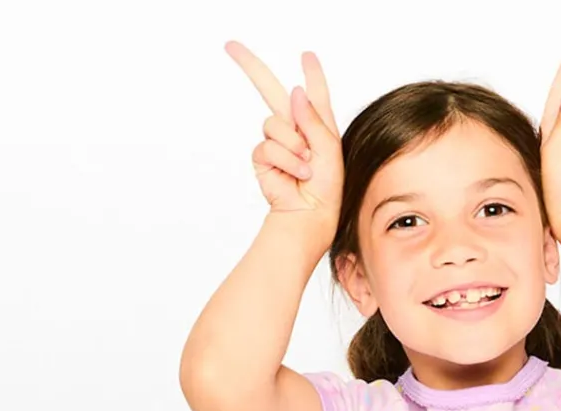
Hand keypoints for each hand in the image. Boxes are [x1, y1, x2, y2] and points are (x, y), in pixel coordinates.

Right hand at [225, 42, 342, 232]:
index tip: (307, 56)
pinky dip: (285, 159)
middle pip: (269, 89)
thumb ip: (314, 119)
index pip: (312, 93)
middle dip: (250, 66)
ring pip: (273, 123)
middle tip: (230, 45)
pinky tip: (297, 173)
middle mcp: (294, 129)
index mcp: (316, 124)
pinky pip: (267, 146)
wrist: (311, 215)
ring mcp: (277, 142)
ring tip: (306, 165)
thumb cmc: (327, 188)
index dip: (310, 73)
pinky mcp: (263, 158)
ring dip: (292, 145)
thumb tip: (294, 92)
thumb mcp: (329, 149)